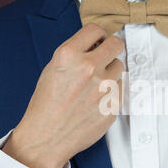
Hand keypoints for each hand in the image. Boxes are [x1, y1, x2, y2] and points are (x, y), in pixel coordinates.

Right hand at [2, 23, 123, 167]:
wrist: (47, 137)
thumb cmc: (46, 106)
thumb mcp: (52, 70)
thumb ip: (75, 54)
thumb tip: (95, 45)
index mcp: (69, 56)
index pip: (96, 30)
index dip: (98, 35)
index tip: (98, 41)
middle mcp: (88, 68)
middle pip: (116, 44)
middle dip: (111, 47)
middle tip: (106, 55)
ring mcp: (104, 87)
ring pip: (119, 67)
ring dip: (111, 72)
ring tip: (95, 85)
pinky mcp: (113, 104)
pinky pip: (120, 88)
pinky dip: (112, 91)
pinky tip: (97, 100)